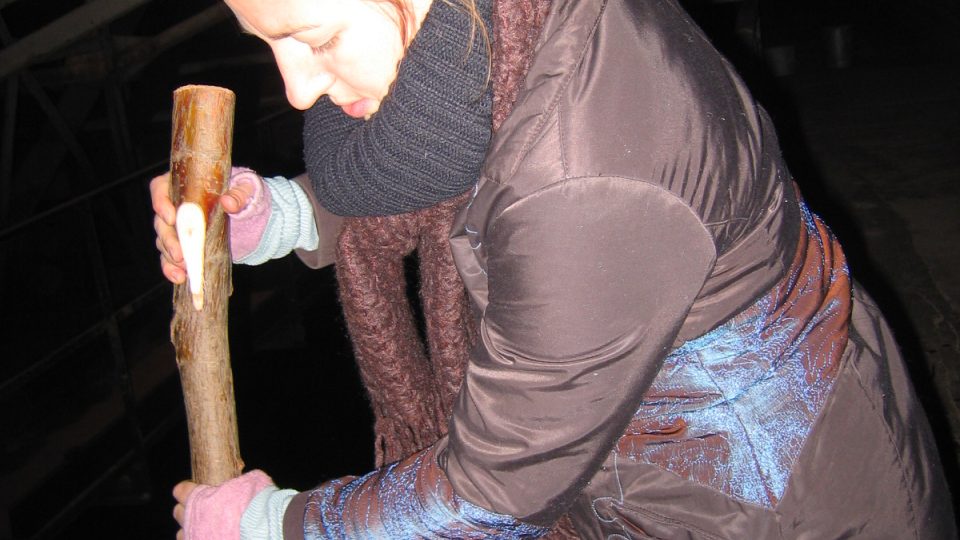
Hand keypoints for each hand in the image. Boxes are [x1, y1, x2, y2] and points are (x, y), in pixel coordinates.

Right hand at [151, 169, 260, 283]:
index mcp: (184, 185)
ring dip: (170, 257)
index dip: (160, 202)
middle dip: (168, 239)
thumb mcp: (246, 188)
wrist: (249, 213)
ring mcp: (178, 228)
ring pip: (163, 242)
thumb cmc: (243, 193)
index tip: (171, 217)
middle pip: (160, 221)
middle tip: (180, 253)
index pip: (160, 188)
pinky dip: (172, 269)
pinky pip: (170, 258)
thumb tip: (228, 203)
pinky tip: (180, 278)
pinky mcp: (184, 245)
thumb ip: (238, 194)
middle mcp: (175, 206)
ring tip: (183, 270)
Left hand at [170, 471, 273, 539]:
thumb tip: (244, 481)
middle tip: (202, 509)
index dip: (187, 488)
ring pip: (181, 534)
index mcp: (198, 497)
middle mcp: (191, 519)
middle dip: (187, 510)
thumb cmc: (255, 503)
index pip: (181, 490)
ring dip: (191, 530)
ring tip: (205, 529)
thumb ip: (239, 482)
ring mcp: (194, 537)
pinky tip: (213, 537)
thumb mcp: (249, 482)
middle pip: (178, 512)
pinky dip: (199, 539)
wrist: (261, 528)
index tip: (195, 488)